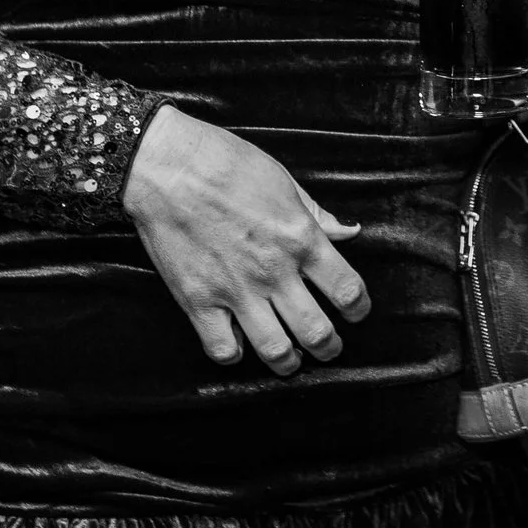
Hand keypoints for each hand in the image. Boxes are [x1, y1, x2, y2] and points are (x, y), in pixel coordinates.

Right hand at [122, 104, 371, 372]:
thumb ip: (318, 215)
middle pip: (316, 331)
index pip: (347, 289)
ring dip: (289, 363)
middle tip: (329, 349)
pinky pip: (223, 349)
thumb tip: (350, 232)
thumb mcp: (285, 181)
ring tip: (291, 361)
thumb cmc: (229, 164)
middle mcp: (274, 271)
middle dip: (329, 347)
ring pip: (275, 350)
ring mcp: (235, 290)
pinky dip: (235, 354)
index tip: (357, 312)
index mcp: (301, 238)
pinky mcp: (197, 301)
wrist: (169, 167)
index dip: (359, 308)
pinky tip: (239, 343)